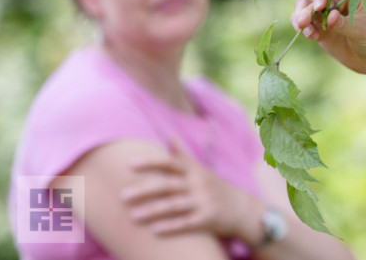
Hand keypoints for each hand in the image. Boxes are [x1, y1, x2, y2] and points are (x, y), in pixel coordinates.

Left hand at [121, 136, 259, 238]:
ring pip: (175, 205)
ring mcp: (204, 201)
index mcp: (194, 171)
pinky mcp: (208, 219)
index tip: (130, 164)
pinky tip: (154, 231)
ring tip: (133, 217)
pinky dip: (171, 227)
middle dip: (145, 190)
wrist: (242, 208)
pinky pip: (187, 223)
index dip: (151, 162)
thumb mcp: (200, 169)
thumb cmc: (214, 187)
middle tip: (123, 196)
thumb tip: (170, 134)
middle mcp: (198, 184)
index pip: (170, 163)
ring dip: (153, 211)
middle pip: (168, 185)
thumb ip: (182, 155)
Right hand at [290, 0, 365, 97]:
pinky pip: (306, 25)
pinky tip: (310, 35)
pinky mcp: (321, 32)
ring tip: (304, 28)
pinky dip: (303, 28)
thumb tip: (329, 17)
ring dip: (300, 16)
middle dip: (307, 7)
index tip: (321, 5)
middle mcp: (336, 2)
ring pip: (305, 9)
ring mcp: (326, 17)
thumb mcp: (362, 30)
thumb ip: (343, 24)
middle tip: (305, 21)